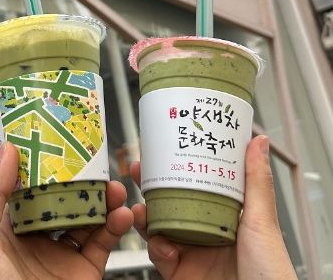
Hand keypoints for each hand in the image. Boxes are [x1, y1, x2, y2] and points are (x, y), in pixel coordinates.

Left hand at [0, 142, 133, 279]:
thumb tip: (5, 151)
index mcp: (5, 227)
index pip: (27, 184)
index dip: (43, 161)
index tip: (58, 137)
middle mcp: (34, 238)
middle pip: (62, 196)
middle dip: (80, 178)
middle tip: (96, 159)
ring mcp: (60, 255)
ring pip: (87, 217)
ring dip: (104, 198)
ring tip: (115, 186)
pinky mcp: (83, 273)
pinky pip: (105, 244)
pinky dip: (118, 226)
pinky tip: (123, 213)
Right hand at [130, 135, 296, 279]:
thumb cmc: (271, 272)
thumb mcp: (262, 220)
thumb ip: (256, 182)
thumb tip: (258, 142)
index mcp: (224, 216)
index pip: (195, 184)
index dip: (175, 166)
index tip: (161, 150)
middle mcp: (205, 231)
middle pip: (169, 203)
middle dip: (149, 186)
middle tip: (137, 170)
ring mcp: (191, 252)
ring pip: (157, 227)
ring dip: (143, 216)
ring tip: (139, 210)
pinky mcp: (179, 273)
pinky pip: (157, 256)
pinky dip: (155, 248)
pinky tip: (163, 246)